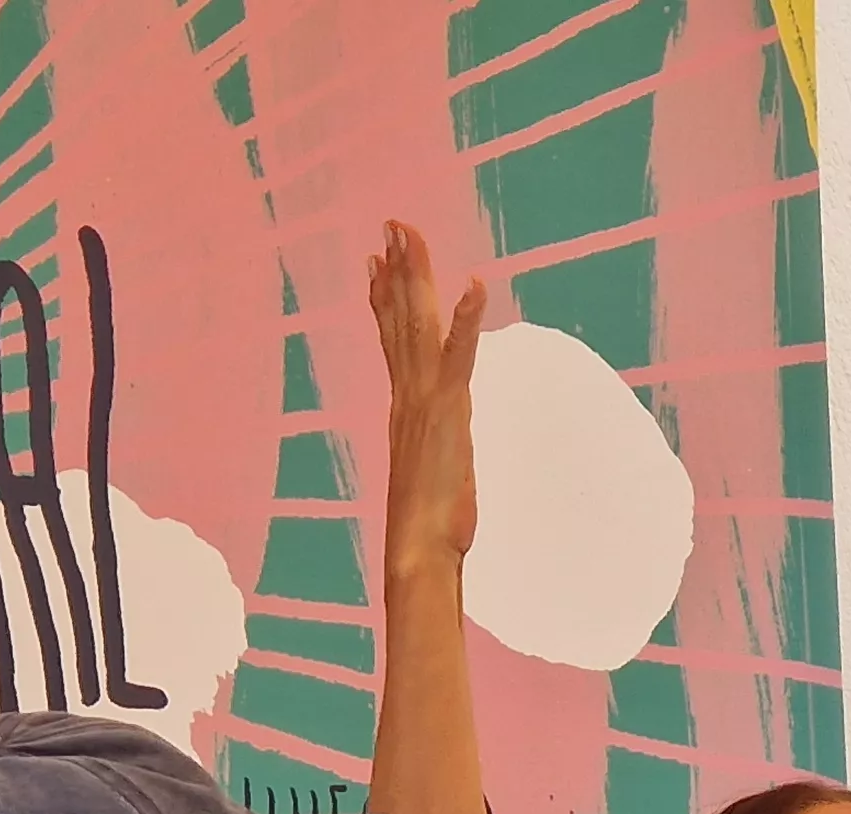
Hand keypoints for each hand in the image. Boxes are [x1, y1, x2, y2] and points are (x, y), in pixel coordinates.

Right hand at [367, 220, 486, 571]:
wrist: (418, 551)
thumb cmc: (428, 530)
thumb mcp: (430, 478)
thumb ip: (428, 457)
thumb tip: (429, 457)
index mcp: (402, 408)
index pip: (389, 340)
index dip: (382, 298)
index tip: (375, 261)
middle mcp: (406, 395)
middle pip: (398, 319)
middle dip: (396, 268)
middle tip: (391, 225)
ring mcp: (425, 399)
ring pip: (418, 324)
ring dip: (418, 275)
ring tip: (409, 233)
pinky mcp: (450, 410)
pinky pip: (460, 354)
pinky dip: (467, 318)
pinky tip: (476, 282)